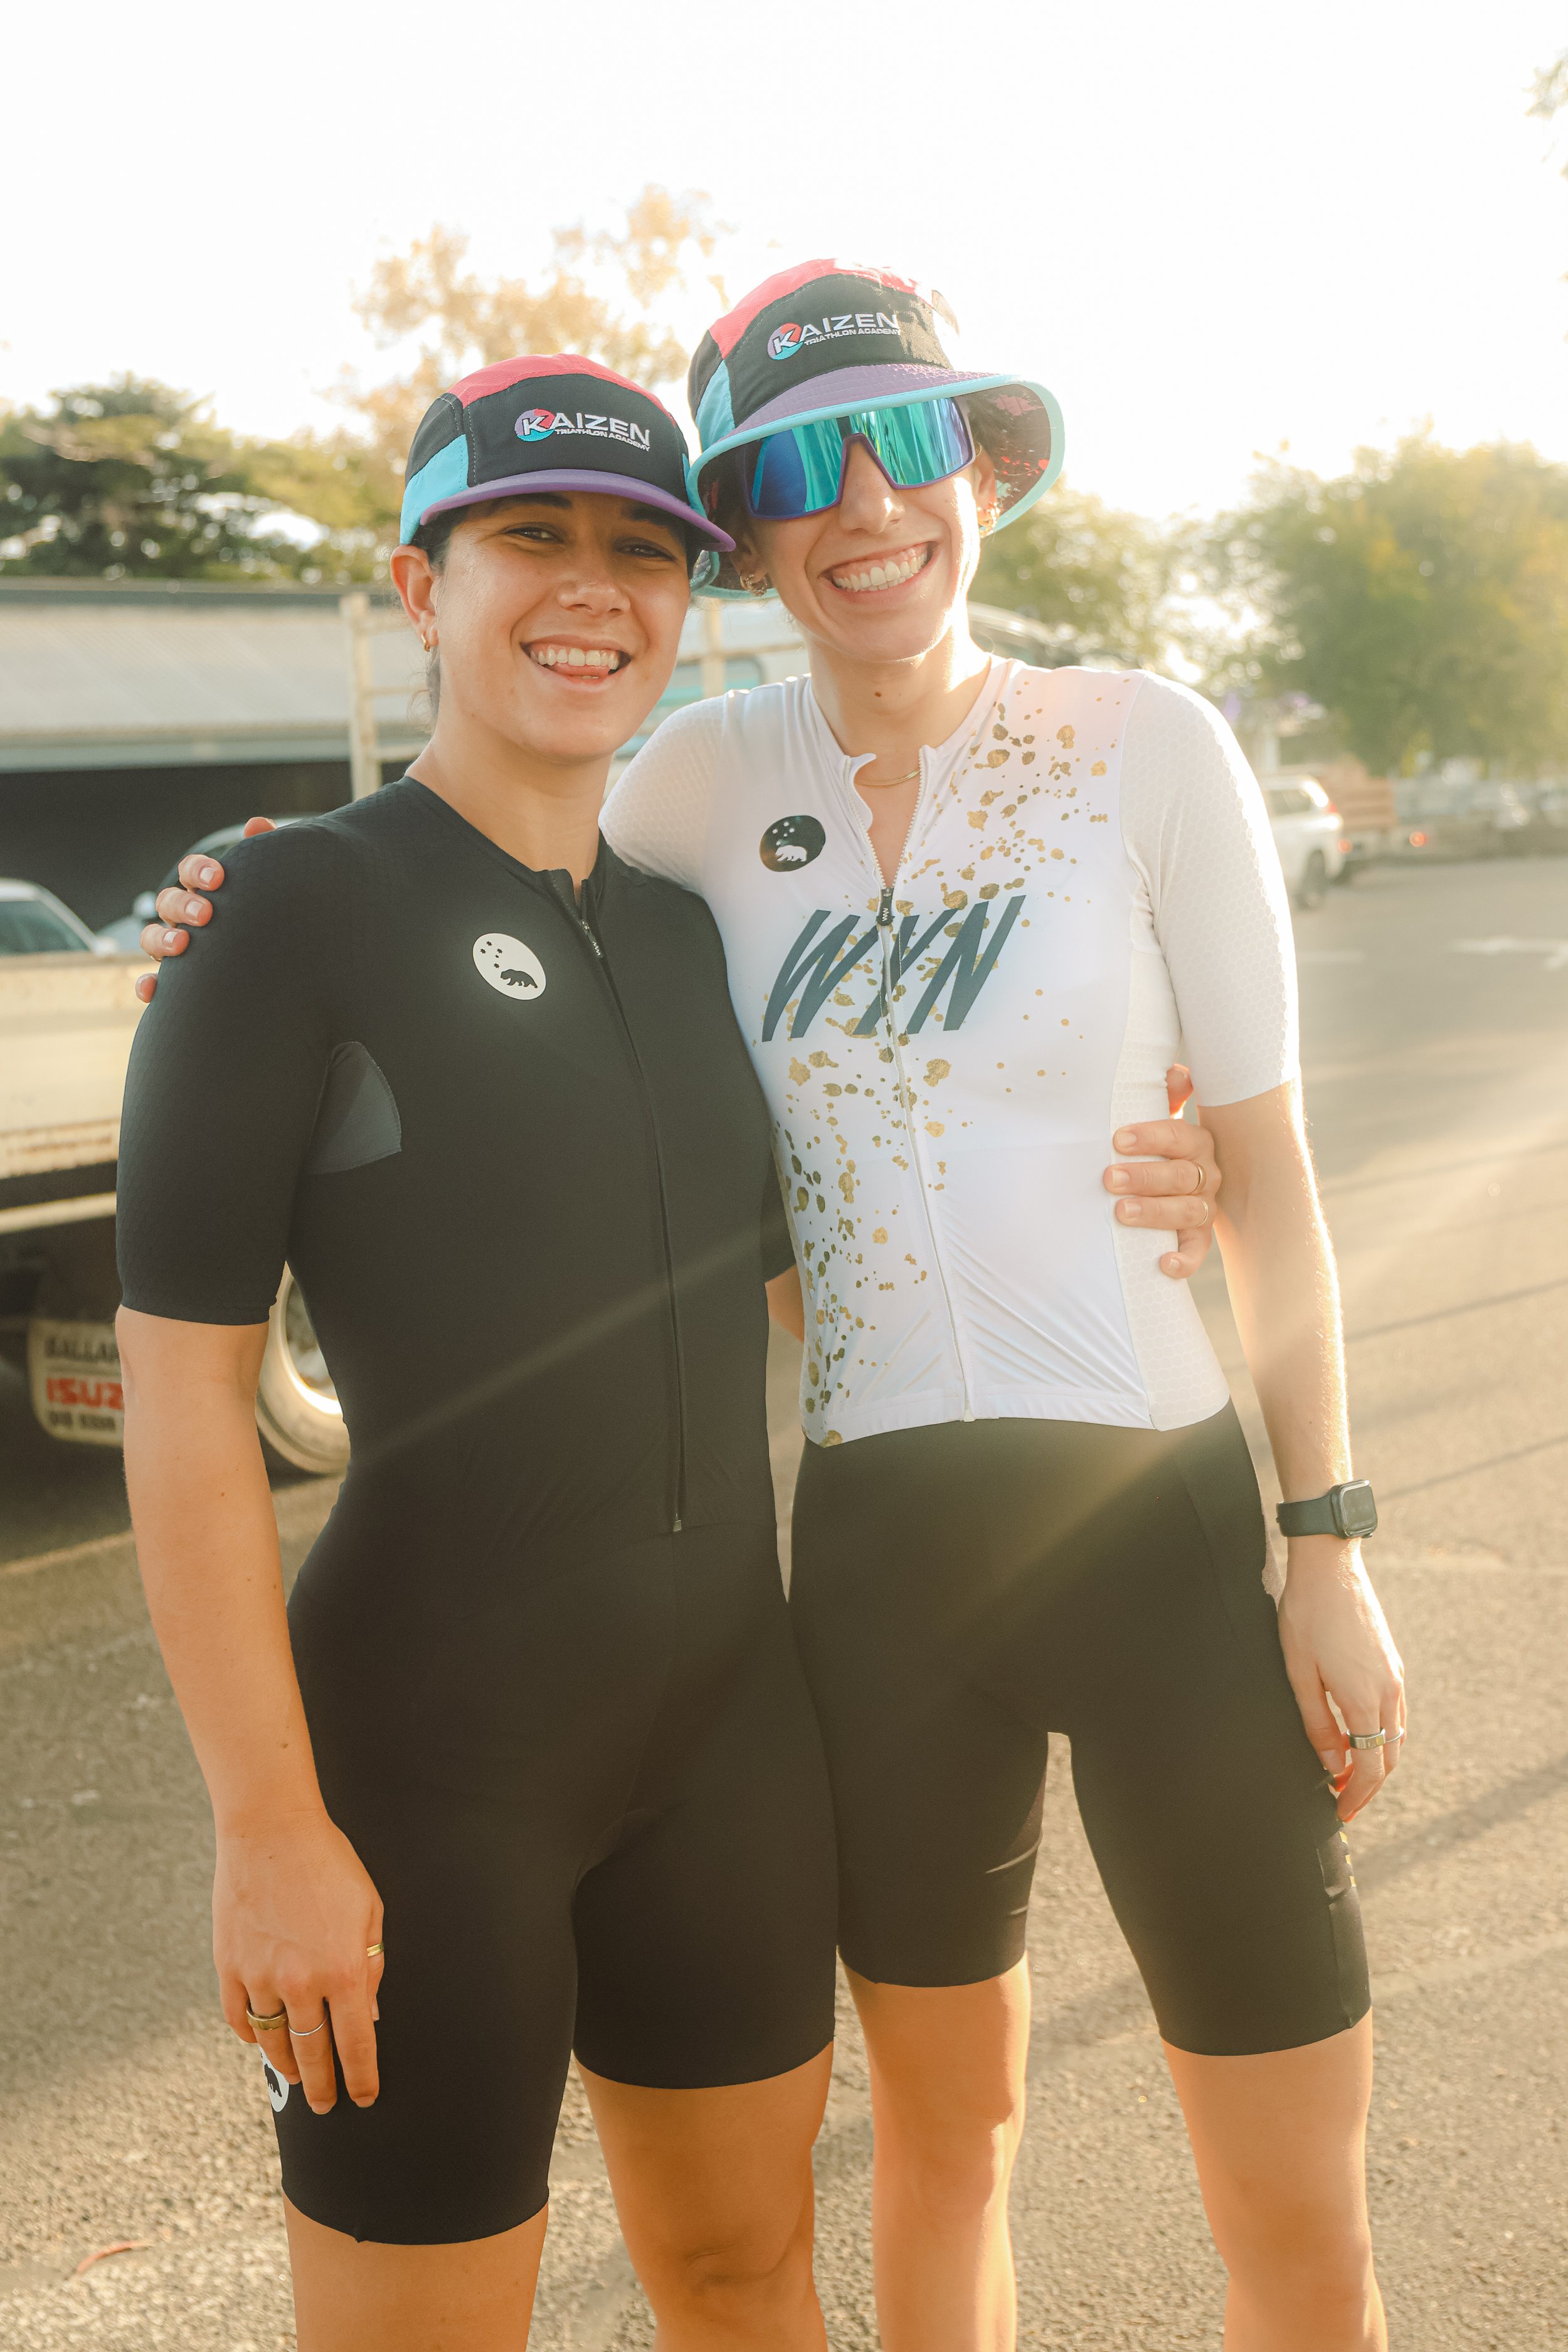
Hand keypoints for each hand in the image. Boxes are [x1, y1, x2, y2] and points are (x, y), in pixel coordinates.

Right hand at [134, 817, 275, 1003]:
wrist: (282, 965)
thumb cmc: (270, 917)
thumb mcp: (271, 888)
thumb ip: (265, 855)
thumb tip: (256, 824)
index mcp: (207, 891)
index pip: (191, 870)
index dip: (198, 870)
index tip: (218, 877)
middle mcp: (186, 918)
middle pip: (168, 902)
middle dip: (183, 905)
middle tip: (206, 914)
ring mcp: (177, 948)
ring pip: (151, 939)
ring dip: (161, 939)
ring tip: (182, 946)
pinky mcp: (175, 982)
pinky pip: (153, 985)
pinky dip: (147, 987)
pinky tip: (152, 991)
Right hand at [214, 1805, 385, 2113]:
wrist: (271, 1830)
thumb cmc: (329, 1864)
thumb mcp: (369, 1910)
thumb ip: (371, 1965)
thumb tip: (370, 2012)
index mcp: (344, 1969)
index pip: (356, 2044)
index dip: (362, 2077)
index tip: (364, 2098)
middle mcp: (302, 1982)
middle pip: (313, 2055)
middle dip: (323, 2087)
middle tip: (326, 2104)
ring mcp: (260, 1977)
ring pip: (274, 2042)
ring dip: (287, 2066)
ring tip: (297, 2075)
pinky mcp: (230, 1967)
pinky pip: (239, 2019)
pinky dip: (250, 2036)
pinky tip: (261, 2041)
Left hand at [1102, 1065, 1219, 1279]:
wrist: (1173, 1182)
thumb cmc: (1157, 1143)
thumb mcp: (1158, 1114)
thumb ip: (1165, 1091)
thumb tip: (1177, 1074)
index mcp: (1195, 1141)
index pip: (1177, 1135)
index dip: (1150, 1137)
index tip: (1118, 1140)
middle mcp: (1205, 1174)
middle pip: (1180, 1175)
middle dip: (1144, 1176)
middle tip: (1109, 1178)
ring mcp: (1203, 1207)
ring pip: (1186, 1211)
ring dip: (1154, 1212)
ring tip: (1121, 1212)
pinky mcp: (1199, 1236)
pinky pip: (1198, 1251)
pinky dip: (1184, 1260)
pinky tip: (1164, 1264)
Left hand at [1276, 1539, 1405, 1822]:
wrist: (1331, 1567)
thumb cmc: (1306, 1617)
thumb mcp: (1299, 1674)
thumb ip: (1317, 1725)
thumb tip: (1333, 1767)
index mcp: (1365, 1700)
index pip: (1369, 1767)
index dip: (1357, 1796)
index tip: (1341, 1814)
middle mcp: (1389, 1692)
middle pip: (1388, 1757)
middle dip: (1368, 1787)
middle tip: (1344, 1803)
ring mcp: (1395, 1677)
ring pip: (1396, 1736)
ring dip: (1375, 1762)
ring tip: (1347, 1775)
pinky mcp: (1393, 1664)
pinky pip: (1395, 1713)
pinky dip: (1382, 1736)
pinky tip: (1357, 1736)